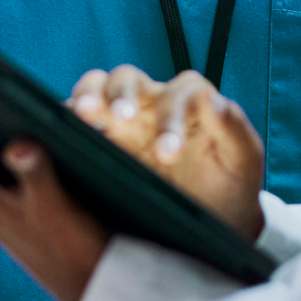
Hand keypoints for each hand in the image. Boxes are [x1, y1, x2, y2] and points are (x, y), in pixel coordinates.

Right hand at [70, 66, 263, 240]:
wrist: (212, 222)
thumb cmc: (231, 186)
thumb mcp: (243, 161)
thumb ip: (234, 128)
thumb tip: (211, 98)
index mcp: (189, 100)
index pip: (175, 94)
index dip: (170, 119)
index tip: (167, 153)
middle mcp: (152, 102)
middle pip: (127, 79)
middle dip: (120, 94)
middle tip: (119, 117)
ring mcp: (124, 120)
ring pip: (97, 90)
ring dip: (88, 97)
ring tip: (82, 115)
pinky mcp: (103, 142)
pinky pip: (77, 121)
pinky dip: (65, 120)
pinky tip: (57, 136)